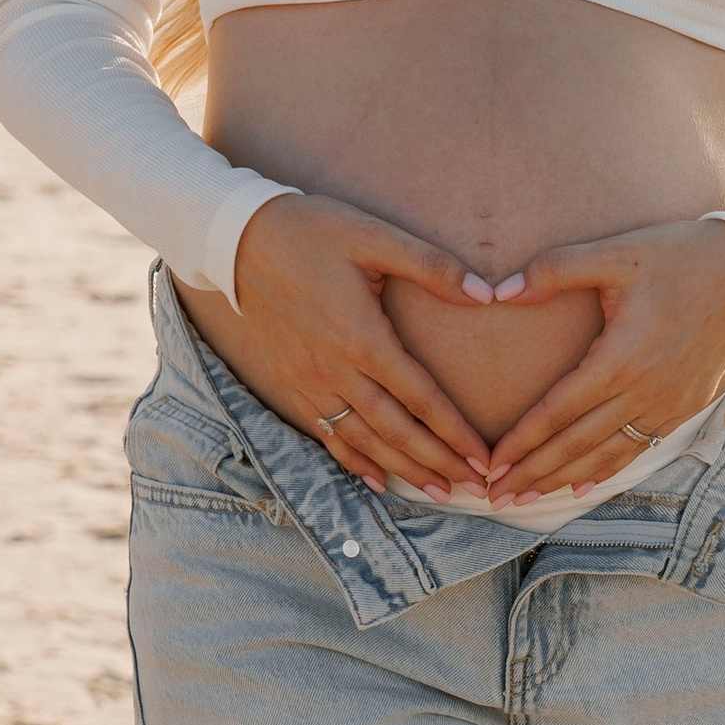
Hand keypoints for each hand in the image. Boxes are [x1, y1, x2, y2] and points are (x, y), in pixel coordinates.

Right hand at [194, 191, 496, 497]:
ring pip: (363, 440)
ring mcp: (308, 382)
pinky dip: (354, 461)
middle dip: (438, 462)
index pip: (419, 396)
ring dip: (403, 470)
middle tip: (476, 486)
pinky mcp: (289, 385)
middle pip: (395, 430)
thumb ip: (432, 267)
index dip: (455, 431)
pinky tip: (377, 480)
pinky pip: (326, 434)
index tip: (483, 456)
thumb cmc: (312, 231)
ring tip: (439, 492)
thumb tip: (486, 292)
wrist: (237, 240)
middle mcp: (334, 370)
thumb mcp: (373, 236)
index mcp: (361, 336)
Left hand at [478, 217, 724, 504]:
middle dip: (533, 472)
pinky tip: (580, 486)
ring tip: (527, 498)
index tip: (492, 464)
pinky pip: (636, 449)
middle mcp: (643, 392)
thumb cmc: (676, 257)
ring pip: (605, 454)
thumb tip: (499, 290)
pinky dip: (605, 471)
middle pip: (576, 444)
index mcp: (620, 358)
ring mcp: (666, 406)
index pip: (559, 410)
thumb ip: (554, 269)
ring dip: (562, 479)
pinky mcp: (682, 409)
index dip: (523, 440)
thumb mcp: (615, 253)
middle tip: (495, 496)